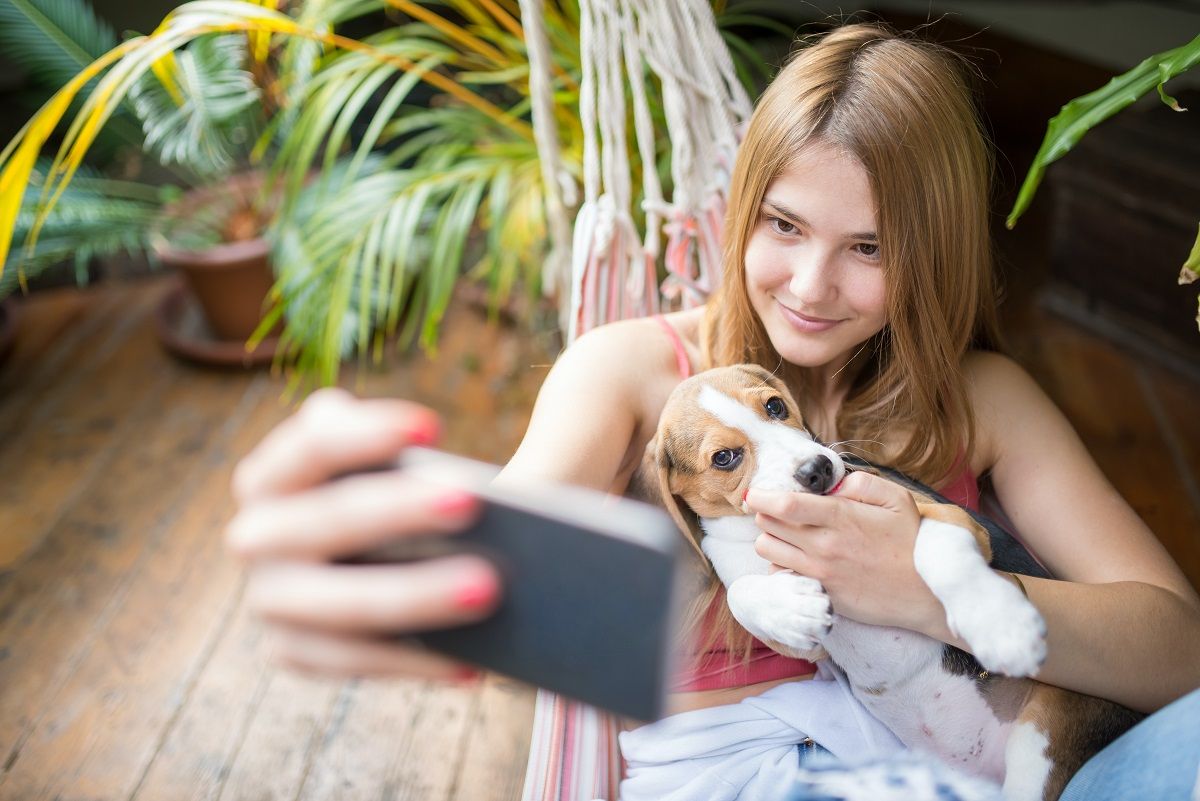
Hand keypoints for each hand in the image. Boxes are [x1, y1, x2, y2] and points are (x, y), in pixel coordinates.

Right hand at [224, 387, 502, 679]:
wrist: (365, 556)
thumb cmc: (391, 495)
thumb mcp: (394, 468)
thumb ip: (422, 464)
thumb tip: (508, 494)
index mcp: (272, 472)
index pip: (313, 443)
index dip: (368, 433)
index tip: (432, 425)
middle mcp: (256, 534)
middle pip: (329, 519)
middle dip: (398, 510)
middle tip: (471, 503)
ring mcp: (270, 599)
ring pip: (341, 604)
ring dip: (415, 597)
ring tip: (488, 590)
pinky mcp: (294, 651)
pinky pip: (355, 661)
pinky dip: (414, 660)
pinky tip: (474, 661)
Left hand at [745, 470, 941, 632]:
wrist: (928, 594)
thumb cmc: (913, 543)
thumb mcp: (897, 500)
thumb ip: (860, 484)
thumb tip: (831, 485)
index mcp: (840, 518)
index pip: (783, 504)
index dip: (761, 496)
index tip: (755, 493)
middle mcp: (823, 546)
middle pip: (767, 525)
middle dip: (766, 513)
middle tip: (778, 510)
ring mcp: (820, 573)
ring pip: (768, 550)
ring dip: (771, 538)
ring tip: (788, 534)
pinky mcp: (821, 594)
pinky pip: (782, 575)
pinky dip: (782, 564)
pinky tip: (799, 558)